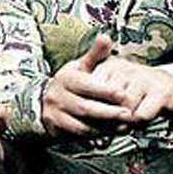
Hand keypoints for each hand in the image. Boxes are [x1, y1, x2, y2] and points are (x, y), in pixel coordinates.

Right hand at [41, 35, 172, 137]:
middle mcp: (58, 96)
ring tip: (121, 127)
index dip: (105, 90)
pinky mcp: (57, 128)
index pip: (86, 85)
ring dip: (103, 128)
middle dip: (108, 113)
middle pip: (85, 108)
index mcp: (66, 78)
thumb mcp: (81, 66)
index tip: (123, 94)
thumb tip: (106, 37)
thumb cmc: (71, 81)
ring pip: (82, 125)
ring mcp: (56, 114)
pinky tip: (108, 136)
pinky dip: (94, 137)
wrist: (45, 100)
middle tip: (127, 115)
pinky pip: (78, 136)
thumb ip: (95, 55)